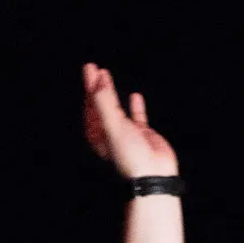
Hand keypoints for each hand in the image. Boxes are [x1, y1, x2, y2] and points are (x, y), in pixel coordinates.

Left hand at [81, 62, 178, 181]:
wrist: (153, 174)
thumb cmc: (130, 154)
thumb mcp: (113, 126)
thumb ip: (105, 102)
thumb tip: (99, 80)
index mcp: (98, 133)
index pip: (90, 105)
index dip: (90, 87)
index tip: (90, 69)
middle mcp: (109, 132)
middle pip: (99, 104)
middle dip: (96, 86)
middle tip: (94, 68)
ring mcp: (126, 133)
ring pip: (115, 108)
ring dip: (111, 92)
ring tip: (108, 76)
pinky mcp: (143, 135)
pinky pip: (137, 116)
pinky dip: (135, 106)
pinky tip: (134, 96)